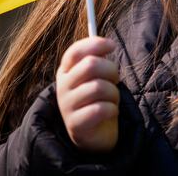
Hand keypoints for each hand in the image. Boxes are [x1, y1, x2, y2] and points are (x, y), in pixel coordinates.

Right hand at [56, 36, 119, 152]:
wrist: (94, 133)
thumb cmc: (97, 98)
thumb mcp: (96, 76)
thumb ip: (98, 59)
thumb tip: (107, 44)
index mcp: (66, 71)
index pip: (75, 51)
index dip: (95, 44)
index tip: (112, 45)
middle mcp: (62, 87)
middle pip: (90, 65)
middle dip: (111, 70)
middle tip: (115, 80)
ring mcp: (66, 106)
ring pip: (98, 87)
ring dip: (114, 93)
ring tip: (112, 99)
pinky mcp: (74, 125)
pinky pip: (100, 109)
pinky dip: (112, 109)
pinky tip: (111, 112)